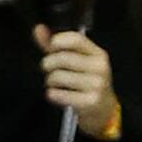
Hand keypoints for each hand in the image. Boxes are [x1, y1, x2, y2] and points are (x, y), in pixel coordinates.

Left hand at [36, 26, 120, 141]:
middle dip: (48, 64)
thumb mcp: (77, 63)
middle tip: (48, 70)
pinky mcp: (89, 102)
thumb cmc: (86, 85)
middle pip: (63, 58)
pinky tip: (55, 95)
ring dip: (49, 82)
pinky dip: (52, 95)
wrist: (103, 112)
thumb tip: (38, 29)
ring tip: (53, 84)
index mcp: (97, 54)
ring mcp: (96, 85)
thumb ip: (56, 46)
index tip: (50, 49)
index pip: (76, 39)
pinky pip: (60, 95)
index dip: (57, 42)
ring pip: (59, 77)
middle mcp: (99, 67)